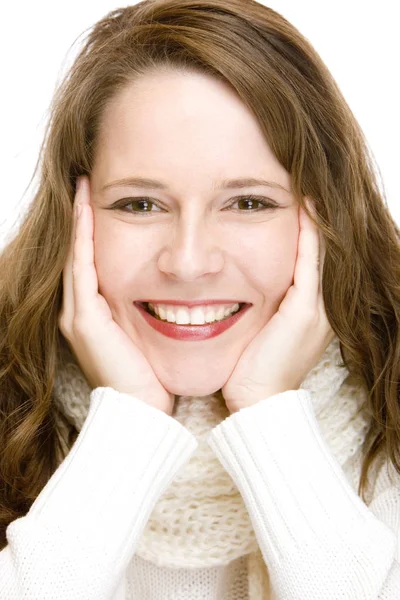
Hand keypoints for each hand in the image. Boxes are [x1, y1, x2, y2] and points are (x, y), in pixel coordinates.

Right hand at [58, 175, 174, 415]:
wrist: (142, 415)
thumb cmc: (153, 380)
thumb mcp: (153, 338)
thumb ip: (156, 313)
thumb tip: (187, 295)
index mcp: (98, 315)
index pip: (94, 261)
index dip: (95, 230)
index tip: (105, 199)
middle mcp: (81, 311)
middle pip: (80, 253)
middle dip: (84, 218)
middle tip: (88, 183)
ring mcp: (78, 315)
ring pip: (77, 256)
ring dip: (81, 221)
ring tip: (85, 187)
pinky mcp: (84, 320)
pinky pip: (82, 270)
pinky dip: (84, 240)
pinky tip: (88, 211)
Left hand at [221, 198, 334, 413]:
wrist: (258, 404)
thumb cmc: (251, 370)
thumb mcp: (259, 332)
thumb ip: (259, 307)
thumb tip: (236, 285)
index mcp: (310, 309)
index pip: (312, 258)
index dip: (308, 228)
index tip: (295, 198)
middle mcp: (320, 305)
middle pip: (323, 249)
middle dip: (315, 217)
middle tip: (305, 182)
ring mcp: (317, 308)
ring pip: (322, 251)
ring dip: (315, 218)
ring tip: (307, 185)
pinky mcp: (305, 312)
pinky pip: (309, 262)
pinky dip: (308, 234)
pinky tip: (304, 208)